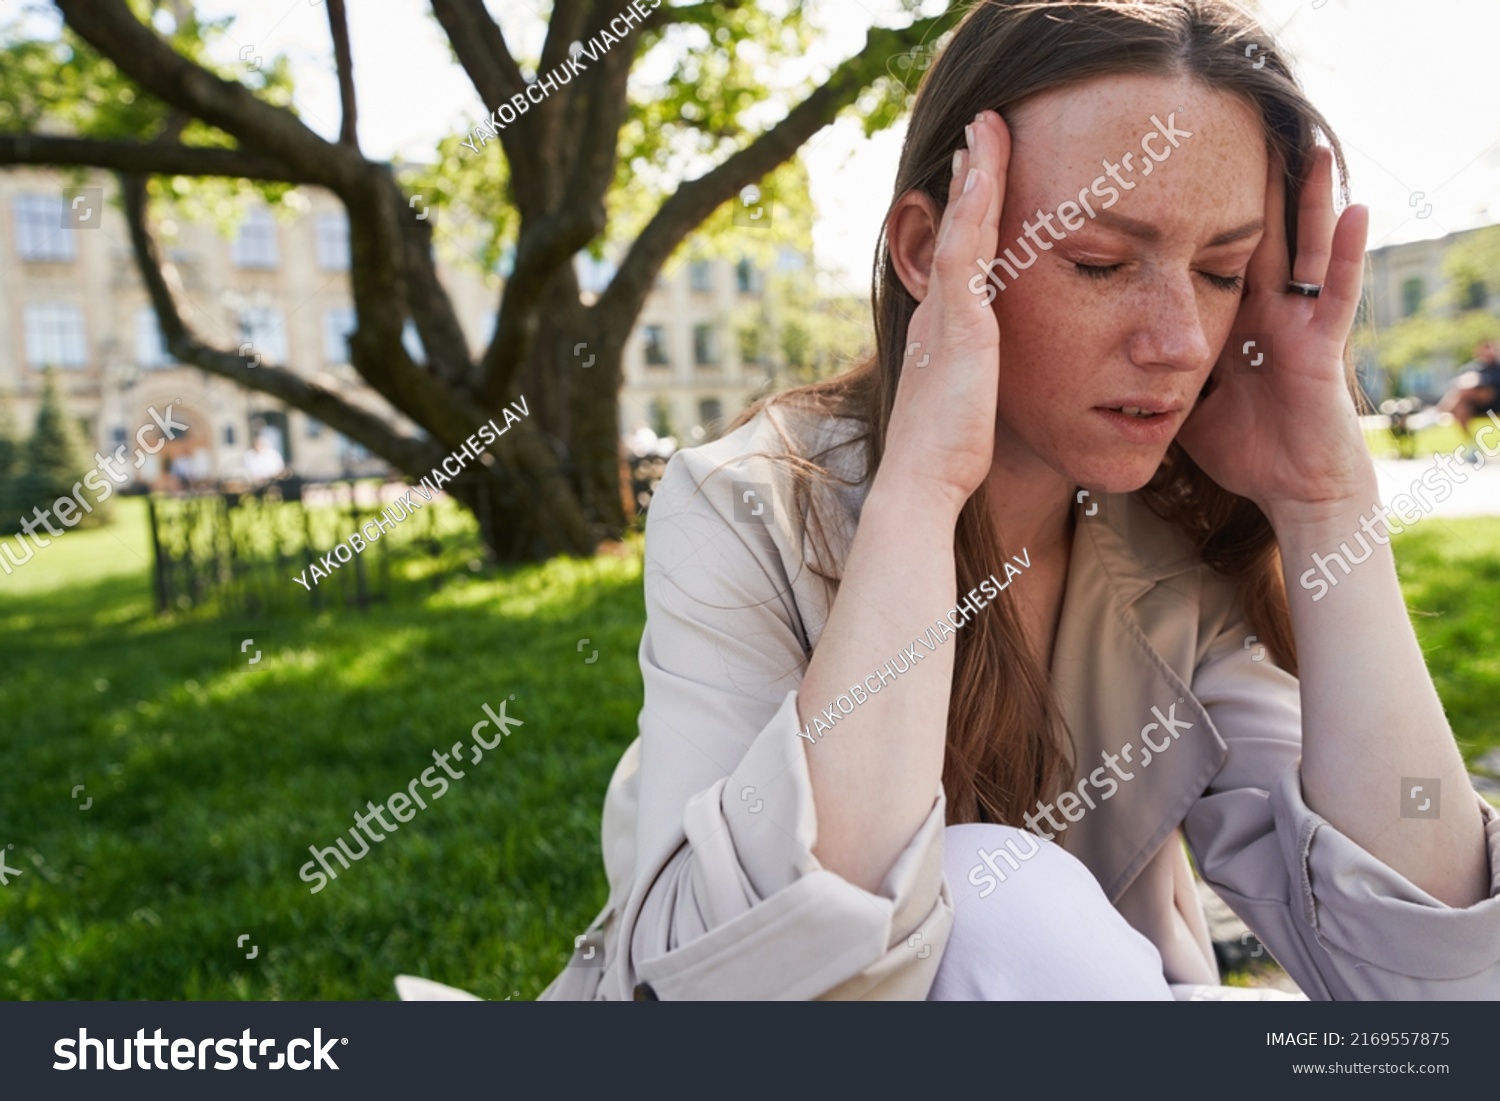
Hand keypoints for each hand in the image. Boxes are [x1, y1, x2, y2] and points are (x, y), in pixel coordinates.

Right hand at [879, 111, 1008, 517]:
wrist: (919, 484)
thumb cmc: (945, 465)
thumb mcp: (963, 417)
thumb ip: (971, 393)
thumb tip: (979, 398)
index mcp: (940, 337)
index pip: (958, 264)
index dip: (966, 220)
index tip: (977, 184)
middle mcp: (936, 316)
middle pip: (954, 233)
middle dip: (968, 183)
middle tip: (978, 135)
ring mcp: (944, 315)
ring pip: (960, 228)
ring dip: (974, 175)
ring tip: (984, 129)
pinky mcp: (959, 322)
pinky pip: (967, 247)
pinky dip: (975, 203)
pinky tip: (984, 167)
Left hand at [1175, 148, 1372, 522]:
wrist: (1292, 487)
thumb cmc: (1243, 447)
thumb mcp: (1185, 400)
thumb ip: (1150, 370)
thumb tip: (1096, 357)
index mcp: (1234, 318)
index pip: (1214, 254)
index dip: (1200, 216)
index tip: (1175, 170)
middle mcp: (1267, 311)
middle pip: (1259, 237)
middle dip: (1251, 188)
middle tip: (1241, 131)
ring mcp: (1299, 322)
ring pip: (1305, 248)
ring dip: (1308, 198)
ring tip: (1308, 143)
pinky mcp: (1323, 343)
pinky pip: (1340, 290)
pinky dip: (1351, 251)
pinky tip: (1356, 207)